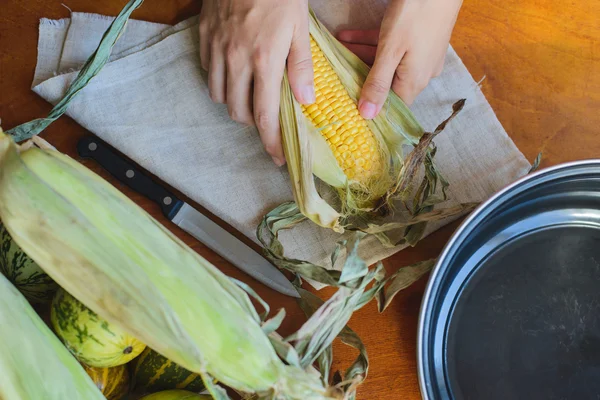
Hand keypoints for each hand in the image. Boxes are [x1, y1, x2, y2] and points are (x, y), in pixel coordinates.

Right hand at [199, 0, 314, 165]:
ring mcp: (216, 49)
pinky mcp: (204, 37)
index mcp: (264, 61)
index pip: (265, 116)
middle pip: (238, 112)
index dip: (271, 142)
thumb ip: (301, 67)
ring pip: (218, 95)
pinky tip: (232, 73)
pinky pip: (207, 71)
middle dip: (253, 123)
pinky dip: (219, 81)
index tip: (279, 157)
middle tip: (267, 118)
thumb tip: (305, 101)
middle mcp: (236, 61)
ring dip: (234, 103)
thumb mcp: (299, 28)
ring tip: (248, 96)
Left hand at [337, 0, 462, 117]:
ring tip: (339, 47)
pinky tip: (349, 35)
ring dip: (361, 55)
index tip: (347, 105)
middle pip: (385, 83)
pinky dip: (372, 42)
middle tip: (335, 71)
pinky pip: (393, 47)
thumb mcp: (390, 51)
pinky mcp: (420, 38)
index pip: (389, 106)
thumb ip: (378, 83)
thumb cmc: (416, 14)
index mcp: (414, 82)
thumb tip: (367, 115)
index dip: (369, 107)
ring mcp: (421, 55)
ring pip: (386, 62)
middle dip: (359, 75)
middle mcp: (420, 73)